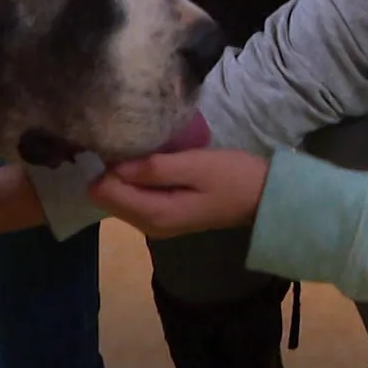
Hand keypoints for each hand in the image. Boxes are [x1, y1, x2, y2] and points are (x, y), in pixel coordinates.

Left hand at [89, 149, 269, 239]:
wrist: (262, 198)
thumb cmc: (231, 176)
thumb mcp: (195, 165)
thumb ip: (154, 168)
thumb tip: (114, 167)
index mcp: (155, 214)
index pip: (105, 192)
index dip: (107, 165)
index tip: (118, 142)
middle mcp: (149, 226)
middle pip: (107, 198)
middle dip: (111, 171)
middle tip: (127, 142)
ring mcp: (156, 224)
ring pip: (118, 198)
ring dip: (122, 175)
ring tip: (137, 148)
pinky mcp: (163, 215)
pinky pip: (134, 199)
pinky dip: (133, 181)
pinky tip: (147, 163)